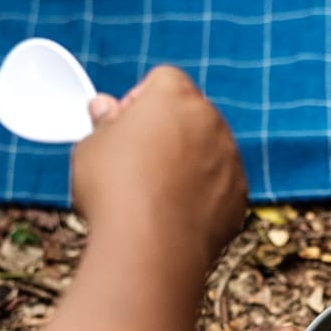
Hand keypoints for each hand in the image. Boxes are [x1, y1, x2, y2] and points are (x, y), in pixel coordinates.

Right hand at [71, 66, 246, 270]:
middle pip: (190, 116)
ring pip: (207, 152)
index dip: (139, 102)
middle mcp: (211, 121)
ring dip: (186, 164)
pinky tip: (173, 216)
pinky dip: (202, 196)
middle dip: (166, 133)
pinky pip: (219, 187)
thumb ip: (103, 122)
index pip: (163, 80)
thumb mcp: (91, 147)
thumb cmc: (115, 192)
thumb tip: (104, 110)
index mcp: (175, 96)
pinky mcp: (239, 196)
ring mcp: (231, 159)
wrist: (151, 249)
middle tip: (135, 164)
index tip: (122, 129)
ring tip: (152, 196)